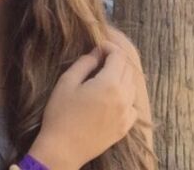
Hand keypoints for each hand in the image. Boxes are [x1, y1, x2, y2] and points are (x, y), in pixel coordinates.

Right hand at [29, 42, 137, 169]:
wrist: (64, 148)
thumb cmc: (60, 112)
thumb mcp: (67, 82)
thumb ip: (84, 63)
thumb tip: (97, 52)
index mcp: (109, 84)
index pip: (118, 57)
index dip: (109, 47)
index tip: (98, 46)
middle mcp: (123, 98)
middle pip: (128, 70)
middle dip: (116, 59)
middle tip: (101, 56)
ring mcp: (126, 114)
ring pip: (132, 87)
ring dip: (122, 76)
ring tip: (105, 74)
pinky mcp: (125, 127)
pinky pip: (132, 105)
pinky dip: (126, 95)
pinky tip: (112, 96)